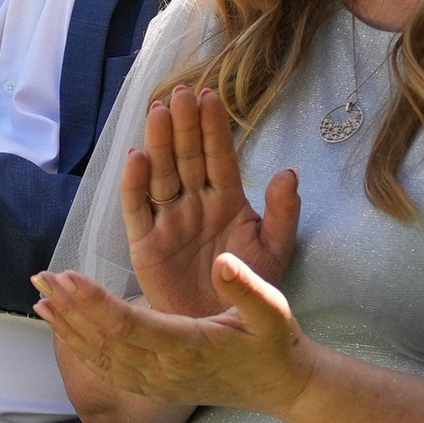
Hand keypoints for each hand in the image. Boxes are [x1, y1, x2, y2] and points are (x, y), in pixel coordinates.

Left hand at [33, 251, 314, 419]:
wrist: (281, 387)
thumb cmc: (275, 343)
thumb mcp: (273, 310)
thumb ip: (247, 287)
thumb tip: (222, 261)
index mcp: (188, 346)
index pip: (129, 325)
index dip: (94, 302)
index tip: (68, 276)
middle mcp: (165, 369)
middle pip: (103, 341)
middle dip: (69, 309)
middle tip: (40, 277)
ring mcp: (156, 382)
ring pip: (100, 358)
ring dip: (67, 328)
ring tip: (40, 299)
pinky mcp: (154, 387)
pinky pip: (108, 370)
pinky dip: (80, 349)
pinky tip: (63, 330)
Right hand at [120, 84, 298, 317]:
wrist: (225, 329)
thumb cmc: (250, 287)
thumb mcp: (276, 249)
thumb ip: (283, 212)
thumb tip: (289, 172)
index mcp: (226, 199)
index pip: (219, 155)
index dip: (214, 127)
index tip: (211, 95)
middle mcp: (194, 202)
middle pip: (186, 156)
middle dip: (184, 125)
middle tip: (182, 93)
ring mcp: (169, 220)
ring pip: (161, 174)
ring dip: (158, 142)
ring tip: (158, 111)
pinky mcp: (145, 243)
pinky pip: (137, 209)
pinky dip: (134, 184)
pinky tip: (136, 157)